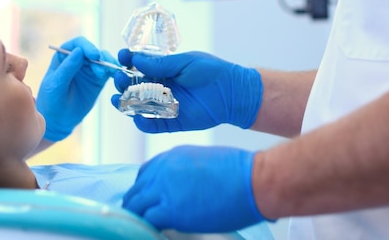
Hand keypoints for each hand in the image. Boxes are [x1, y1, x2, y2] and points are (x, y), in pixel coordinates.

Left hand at [37, 36, 115, 140]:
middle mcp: (78, 59)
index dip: (87, 46)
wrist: (58, 120)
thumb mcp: (55, 85)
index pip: (78, 44)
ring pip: (103, 59)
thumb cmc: (51, 101)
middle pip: (93, 50)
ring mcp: (89, 69)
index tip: (94, 55)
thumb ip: (67, 68)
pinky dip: (113, 72)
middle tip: (102, 70)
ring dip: (108, 64)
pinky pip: (108, 72)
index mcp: (64, 56)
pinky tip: (116, 76)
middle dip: (100, 57)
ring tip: (108, 74)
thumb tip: (79, 51)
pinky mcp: (98, 80)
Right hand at [111, 49, 262, 131]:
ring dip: (126, 102)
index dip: (129, 60)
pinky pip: (151, 124)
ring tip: (118, 99)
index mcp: (164, 69)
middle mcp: (161, 86)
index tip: (122, 56)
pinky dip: (142, 123)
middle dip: (123, 81)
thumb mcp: (185, 62)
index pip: (139, 65)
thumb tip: (136, 60)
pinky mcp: (171, 122)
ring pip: (138, 105)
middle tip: (120, 78)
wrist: (232, 94)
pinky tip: (136, 116)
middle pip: (134, 85)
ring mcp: (165, 104)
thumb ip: (161, 63)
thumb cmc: (212, 72)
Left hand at [123, 145, 265, 232]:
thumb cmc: (241, 172)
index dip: (144, 190)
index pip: (145, 173)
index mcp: (172, 156)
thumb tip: (184, 188)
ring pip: (135, 206)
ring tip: (141, 228)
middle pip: (137, 190)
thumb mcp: (204, 161)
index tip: (146, 200)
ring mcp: (164, 189)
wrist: (253, 180)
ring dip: (137, 217)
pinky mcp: (171, 210)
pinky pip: (146, 221)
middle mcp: (163, 169)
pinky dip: (146, 228)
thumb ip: (187, 173)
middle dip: (136, 204)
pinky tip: (152, 232)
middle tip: (139, 217)